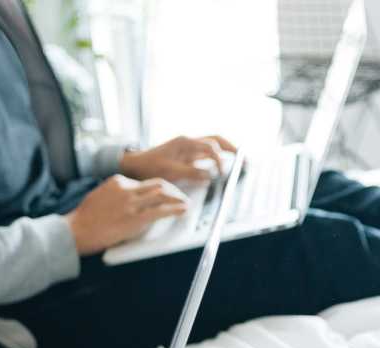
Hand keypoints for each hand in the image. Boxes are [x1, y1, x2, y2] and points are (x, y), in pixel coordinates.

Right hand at [66, 175, 188, 255]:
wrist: (76, 230)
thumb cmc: (85, 218)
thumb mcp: (100, 195)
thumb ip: (117, 193)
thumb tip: (132, 198)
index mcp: (118, 181)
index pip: (145, 182)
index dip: (159, 188)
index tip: (166, 194)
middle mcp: (127, 189)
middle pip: (158, 184)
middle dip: (173, 190)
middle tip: (181, 197)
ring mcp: (132, 203)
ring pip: (162, 195)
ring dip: (178, 199)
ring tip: (185, 204)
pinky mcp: (135, 218)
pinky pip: (161, 211)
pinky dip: (175, 210)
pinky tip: (183, 210)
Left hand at [121, 135, 237, 183]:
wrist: (135, 164)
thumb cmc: (150, 166)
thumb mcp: (170, 171)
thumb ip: (191, 172)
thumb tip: (210, 176)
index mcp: (186, 142)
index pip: (211, 147)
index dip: (220, 159)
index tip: (223, 172)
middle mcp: (189, 142)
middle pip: (216, 139)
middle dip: (232, 147)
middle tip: (244, 158)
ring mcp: (189, 147)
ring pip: (213, 144)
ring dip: (226, 150)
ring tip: (239, 160)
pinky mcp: (187, 155)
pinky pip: (206, 153)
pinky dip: (217, 157)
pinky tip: (222, 166)